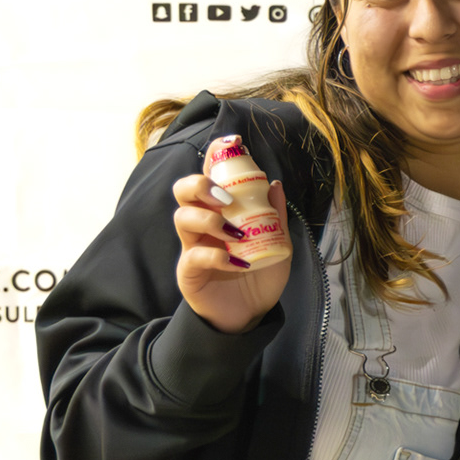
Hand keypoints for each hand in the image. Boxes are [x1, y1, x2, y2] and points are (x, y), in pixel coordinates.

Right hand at [171, 171, 289, 334]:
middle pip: (183, 191)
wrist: (250, 315)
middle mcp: (202, 225)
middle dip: (200, 185)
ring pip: (182, 218)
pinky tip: (236, 263)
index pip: (210, 176)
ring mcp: (192, 247)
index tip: (232, 144)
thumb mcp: (278, 245)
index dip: (215, 157)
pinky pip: (193, 256)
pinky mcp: (189, 272)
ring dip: (210, 220)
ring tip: (235, 234)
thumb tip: (275, 184)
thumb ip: (276, 217)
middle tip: (226, 198)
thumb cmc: (259, 276)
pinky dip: (216, 256)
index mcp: (221, 212)